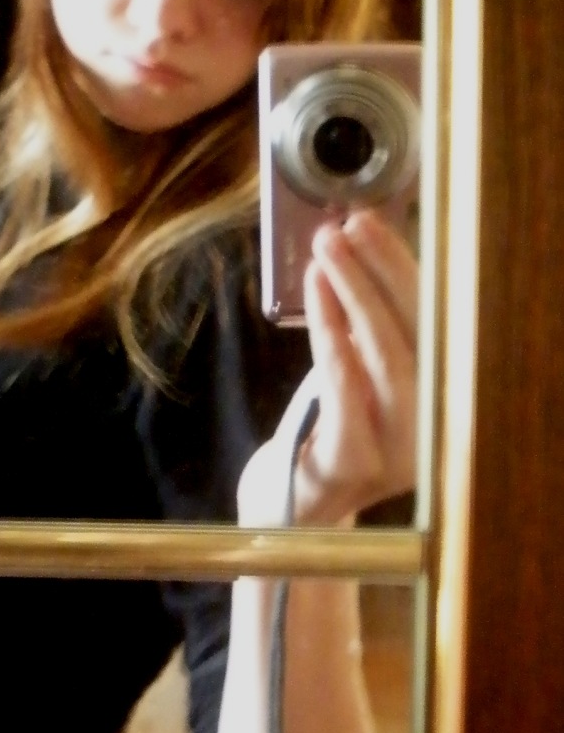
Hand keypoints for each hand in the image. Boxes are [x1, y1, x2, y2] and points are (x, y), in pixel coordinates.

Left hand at [294, 210, 417, 523]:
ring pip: (389, 356)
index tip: (384, 221)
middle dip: (388, 270)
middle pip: (424, 334)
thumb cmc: (327, 432)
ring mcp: (398, 453)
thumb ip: (371, 329)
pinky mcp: (354, 464)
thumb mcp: (361, 376)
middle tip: (354, 223)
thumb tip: (363, 246)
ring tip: (330, 246)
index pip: (440, 324)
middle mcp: (437, 431)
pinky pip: (345, 386)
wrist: (288, 511)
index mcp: (445, 403)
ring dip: (357, 292)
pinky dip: (332, 332)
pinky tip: (319, 293)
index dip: (413, 269)